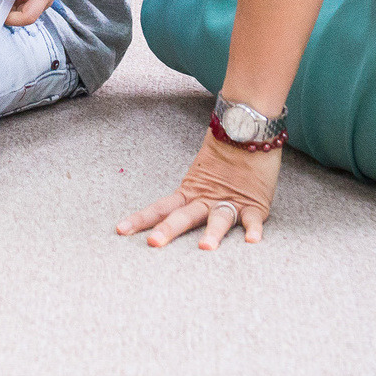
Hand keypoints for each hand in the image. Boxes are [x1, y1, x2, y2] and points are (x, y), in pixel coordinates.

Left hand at [118, 129, 282, 249]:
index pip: (160, 208)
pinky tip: (252, 241)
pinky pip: (253, 219)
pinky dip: (253, 229)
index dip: (140, 219)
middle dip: (168, 229)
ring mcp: (231, 201)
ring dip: (212, 233)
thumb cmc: (226, 151)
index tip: (120, 231)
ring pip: (219, 219)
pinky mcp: (255, 204)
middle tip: (153, 242)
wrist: (248, 127)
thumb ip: (192, 188)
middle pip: (184, 216)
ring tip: (205, 247)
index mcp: (190, 192)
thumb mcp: (202, 172)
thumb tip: (171, 205)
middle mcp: (207, 199)